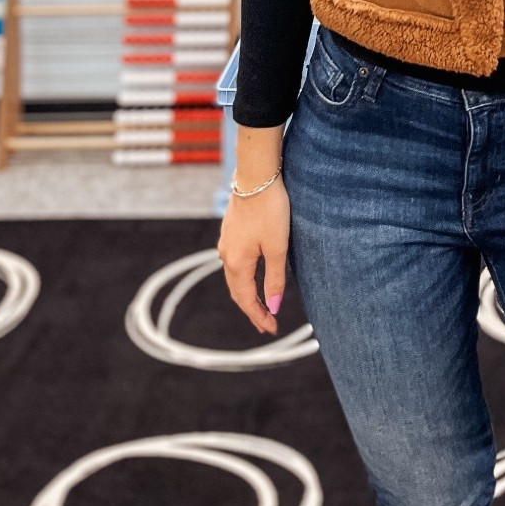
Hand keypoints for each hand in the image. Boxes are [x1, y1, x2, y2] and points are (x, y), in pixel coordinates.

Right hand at [218, 176, 290, 336]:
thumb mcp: (277, 247)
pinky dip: (244, 275)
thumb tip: (273, 307)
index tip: (271, 329)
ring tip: (261, 304)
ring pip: (235, 276)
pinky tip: (252, 274)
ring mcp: (227, 242)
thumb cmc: (270, 210)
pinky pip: (235, 261)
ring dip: (247, 292)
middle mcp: (227, 255)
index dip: (259, 317)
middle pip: (238, 291)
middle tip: (266, 324)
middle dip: (252, 309)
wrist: (256, 176)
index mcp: (237, 263)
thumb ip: (274, 279)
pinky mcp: (231, 230)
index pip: (246, 300)